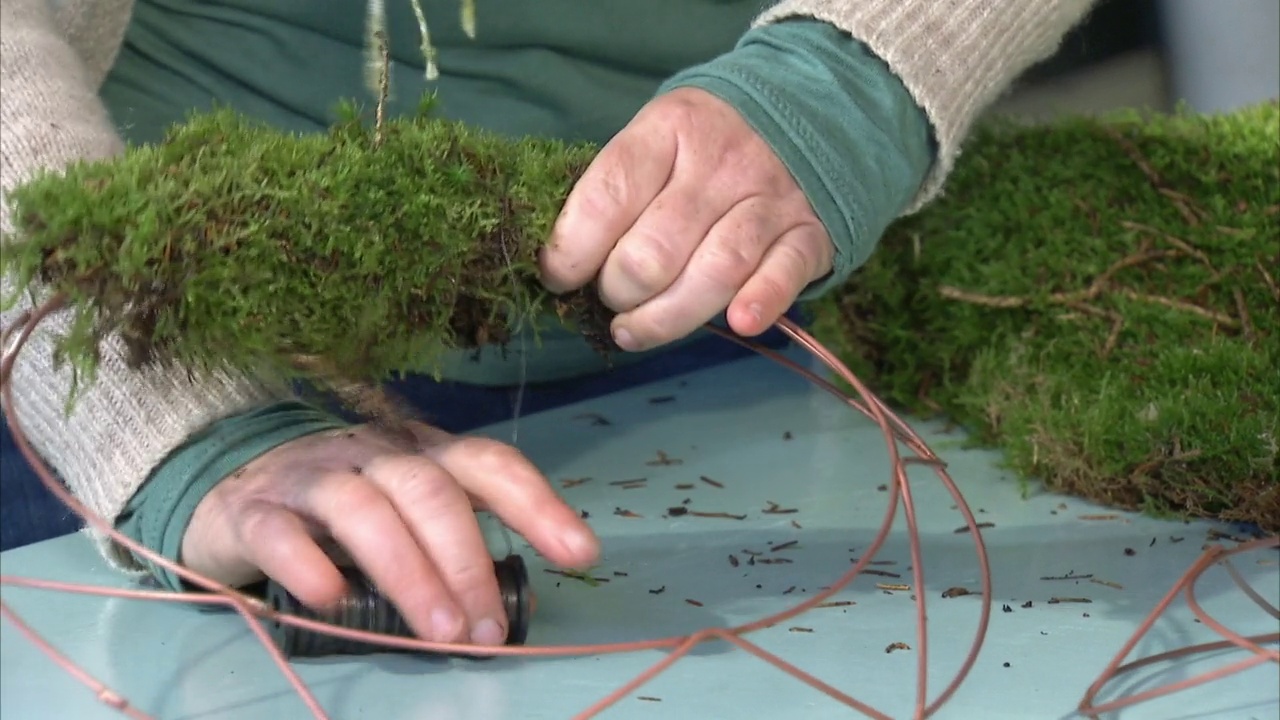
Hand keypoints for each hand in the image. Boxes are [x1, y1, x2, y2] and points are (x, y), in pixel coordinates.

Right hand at [180, 422, 598, 644]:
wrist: (231, 486)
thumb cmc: (340, 512)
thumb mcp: (406, 516)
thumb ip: (453, 548)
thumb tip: (514, 606)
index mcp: (420, 455)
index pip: (488, 464)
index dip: (537, 504)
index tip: (579, 553)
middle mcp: (371, 456)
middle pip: (429, 491)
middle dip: (467, 561)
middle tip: (487, 629)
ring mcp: (310, 479)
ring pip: (365, 511)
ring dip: (409, 574)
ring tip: (439, 634)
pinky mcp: (253, 511)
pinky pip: (280, 533)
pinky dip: (307, 565)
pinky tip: (331, 600)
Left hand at [540, 87, 833, 351]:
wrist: (809, 112)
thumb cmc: (707, 142)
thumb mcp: (658, 137)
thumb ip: (619, 189)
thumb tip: (563, 262)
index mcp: (671, 129)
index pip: (611, 195)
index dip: (572, 248)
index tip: (558, 276)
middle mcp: (721, 164)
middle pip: (656, 249)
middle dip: (617, 290)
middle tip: (610, 299)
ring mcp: (770, 199)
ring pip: (714, 270)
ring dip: (665, 317)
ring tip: (632, 331)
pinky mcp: (808, 235)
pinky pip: (783, 273)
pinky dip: (761, 301)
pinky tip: (738, 323)